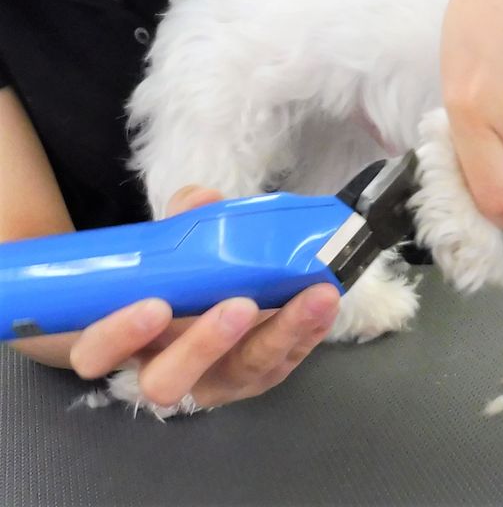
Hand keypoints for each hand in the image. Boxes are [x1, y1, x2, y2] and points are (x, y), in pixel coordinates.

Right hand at [67, 186, 340, 407]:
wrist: (211, 301)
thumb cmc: (178, 277)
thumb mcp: (174, 247)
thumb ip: (181, 221)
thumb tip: (201, 199)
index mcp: (123, 340)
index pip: (97, 354)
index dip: (118, 336)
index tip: (153, 305)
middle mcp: (164, 371)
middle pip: (167, 382)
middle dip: (203, 345)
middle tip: (237, 304)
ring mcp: (215, 382)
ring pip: (241, 374)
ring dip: (279, 334)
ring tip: (312, 295)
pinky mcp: (259, 378)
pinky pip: (286, 362)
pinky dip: (309, 331)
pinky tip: (326, 300)